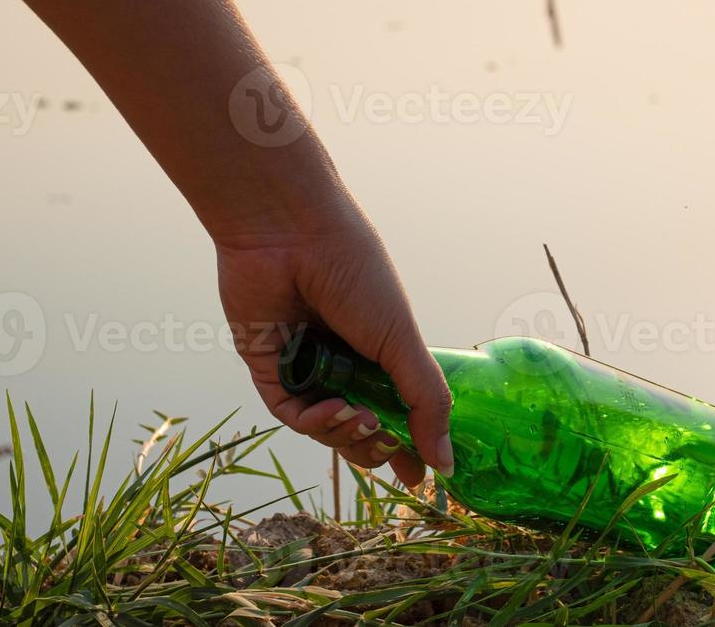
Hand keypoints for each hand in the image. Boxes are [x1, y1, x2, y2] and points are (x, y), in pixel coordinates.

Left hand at [214, 201, 452, 486]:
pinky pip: (290, 413)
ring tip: (362, 419)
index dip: (409, 447)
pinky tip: (330, 410)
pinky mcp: (268, 368)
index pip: (398, 410)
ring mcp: (306, 366)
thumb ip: (425, 401)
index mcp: (381, 348)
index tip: (422, 479)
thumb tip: (446, 463)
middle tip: (389, 448)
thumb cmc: (355, 274)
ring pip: (325, 427)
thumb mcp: (401, 340)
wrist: (290, 235)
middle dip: (377, 447)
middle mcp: (344, 360)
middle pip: (361, 428)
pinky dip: (312, 422)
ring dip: (346, 434)